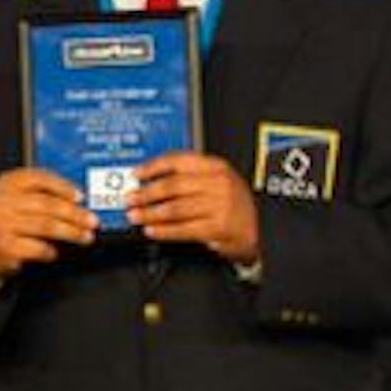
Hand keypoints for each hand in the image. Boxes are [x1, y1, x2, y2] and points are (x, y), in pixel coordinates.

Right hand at [0, 168, 96, 285]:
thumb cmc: (8, 220)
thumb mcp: (17, 198)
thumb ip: (42, 193)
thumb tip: (79, 200)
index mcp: (8, 182)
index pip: (40, 178)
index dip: (63, 187)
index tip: (81, 196)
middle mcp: (3, 200)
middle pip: (48, 205)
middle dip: (75, 214)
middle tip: (92, 221)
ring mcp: (3, 224)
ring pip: (47, 226)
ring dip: (72, 233)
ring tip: (86, 237)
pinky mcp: (6, 246)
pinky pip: (39, 248)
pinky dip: (51, 251)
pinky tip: (54, 251)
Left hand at [126, 151, 258, 263]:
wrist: (262, 229)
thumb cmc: (234, 204)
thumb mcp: (217, 180)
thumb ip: (189, 175)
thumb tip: (150, 177)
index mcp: (215, 166)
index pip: (178, 160)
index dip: (152, 167)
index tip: (135, 174)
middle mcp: (218, 183)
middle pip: (173, 185)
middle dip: (146, 193)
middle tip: (129, 198)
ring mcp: (219, 205)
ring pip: (175, 208)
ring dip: (150, 213)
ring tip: (134, 216)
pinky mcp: (218, 227)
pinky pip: (184, 228)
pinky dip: (164, 230)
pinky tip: (152, 230)